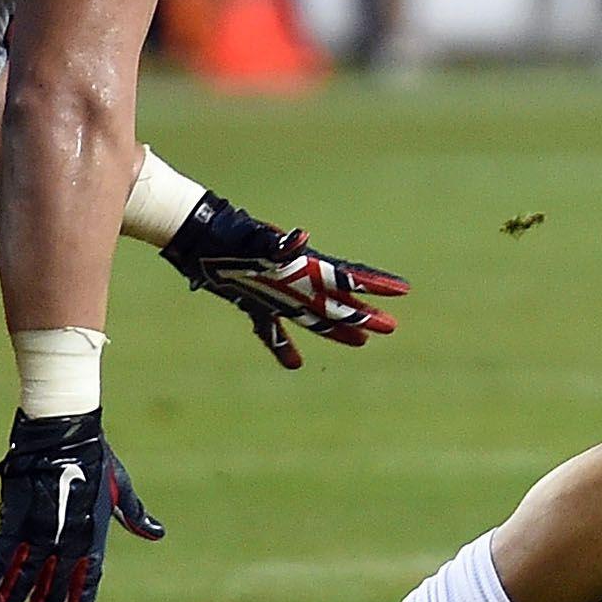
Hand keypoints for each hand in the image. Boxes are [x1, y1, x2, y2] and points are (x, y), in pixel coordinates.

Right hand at [0, 411, 164, 601]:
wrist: (63, 428)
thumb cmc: (95, 456)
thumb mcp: (120, 488)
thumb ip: (135, 515)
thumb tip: (157, 533)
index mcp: (94, 535)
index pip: (88, 584)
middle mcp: (68, 539)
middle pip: (52, 591)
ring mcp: (40, 531)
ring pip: (22, 583)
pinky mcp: (14, 518)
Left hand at [159, 191, 408, 369]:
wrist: (198, 237)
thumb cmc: (230, 240)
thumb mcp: (255, 242)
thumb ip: (278, 244)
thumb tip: (301, 237)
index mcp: (303, 269)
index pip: (346, 278)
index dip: (375, 285)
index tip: (402, 290)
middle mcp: (295, 282)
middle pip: (338, 301)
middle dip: (364, 314)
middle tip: (391, 326)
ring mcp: (275, 294)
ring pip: (314, 317)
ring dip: (337, 329)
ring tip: (361, 342)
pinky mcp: (253, 303)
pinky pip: (273, 330)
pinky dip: (283, 346)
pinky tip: (294, 364)